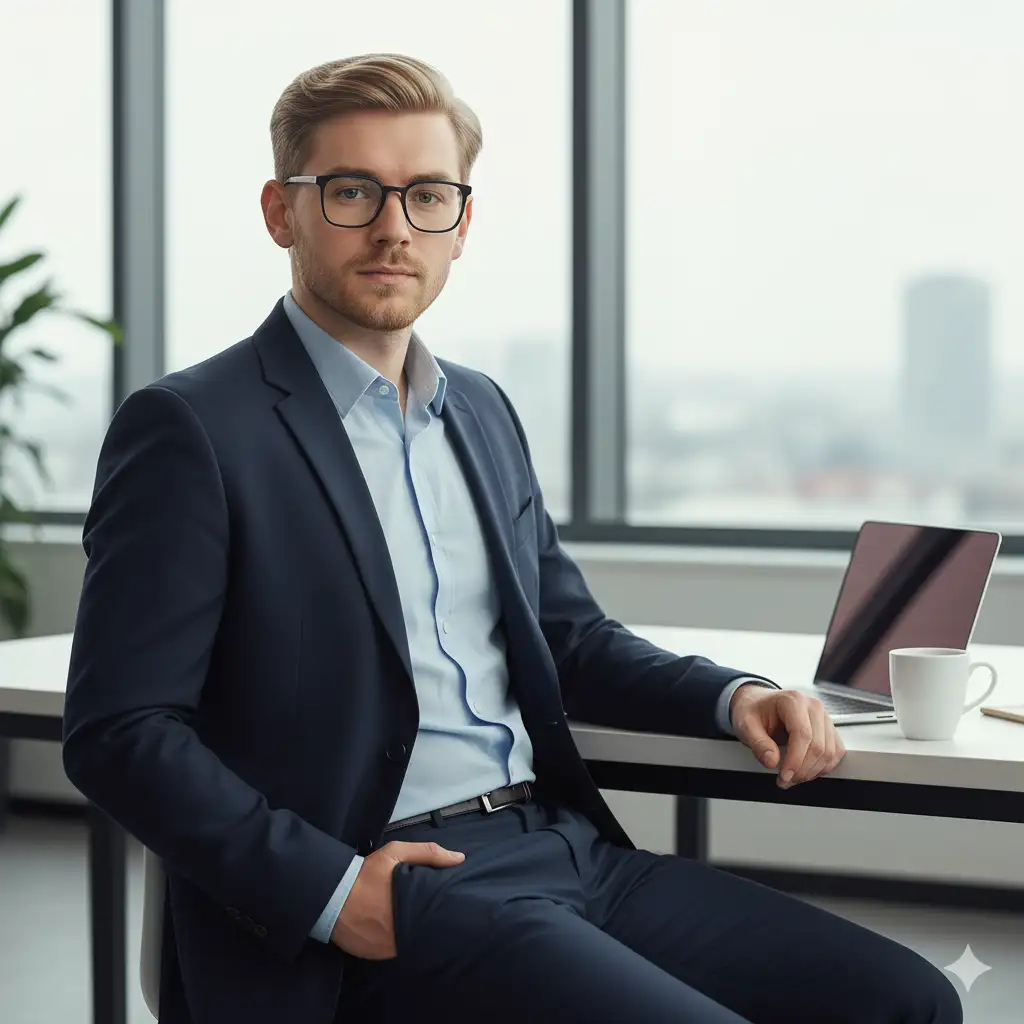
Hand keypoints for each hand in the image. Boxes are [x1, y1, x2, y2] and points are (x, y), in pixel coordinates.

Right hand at [330, 840, 464, 958]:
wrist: (331, 896)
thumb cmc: (367, 874)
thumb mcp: (396, 854)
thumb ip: (428, 853)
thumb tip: (459, 859)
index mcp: (413, 906)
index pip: (438, 913)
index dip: (443, 909)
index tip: (448, 903)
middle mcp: (405, 931)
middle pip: (426, 930)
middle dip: (428, 921)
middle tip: (427, 911)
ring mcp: (391, 948)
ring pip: (411, 942)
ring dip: (413, 933)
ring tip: (414, 921)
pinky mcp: (377, 956)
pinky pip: (394, 950)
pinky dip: (396, 942)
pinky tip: (394, 931)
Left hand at [729, 684, 845, 788]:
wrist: (757, 703)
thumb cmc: (753, 710)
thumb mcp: (745, 724)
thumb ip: (757, 743)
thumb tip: (772, 761)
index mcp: (793, 701)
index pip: (803, 735)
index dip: (795, 760)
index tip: (784, 776)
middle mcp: (813, 707)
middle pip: (818, 746)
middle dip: (802, 770)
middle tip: (784, 780)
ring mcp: (824, 717)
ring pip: (830, 752)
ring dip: (812, 771)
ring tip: (792, 777)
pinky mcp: (829, 729)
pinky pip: (836, 752)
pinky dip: (823, 767)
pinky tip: (805, 771)